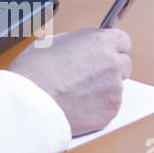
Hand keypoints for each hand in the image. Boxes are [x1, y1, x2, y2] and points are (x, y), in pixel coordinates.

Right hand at [8, 28, 131, 136]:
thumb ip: (77, 43)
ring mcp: (114, 90)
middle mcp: (112, 64)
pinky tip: (79, 104)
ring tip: (78, 91)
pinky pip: (110, 106)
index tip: (104, 51)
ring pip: (116, 87)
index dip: (111, 46)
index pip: (122, 40)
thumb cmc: (35, 71)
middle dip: (110, 67)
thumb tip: (82, 47)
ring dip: (103, 88)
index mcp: (99, 42)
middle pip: (124, 64)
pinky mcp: (110, 112)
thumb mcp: (52, 42)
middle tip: (89, 73)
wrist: (30, 102)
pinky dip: (99, 106)